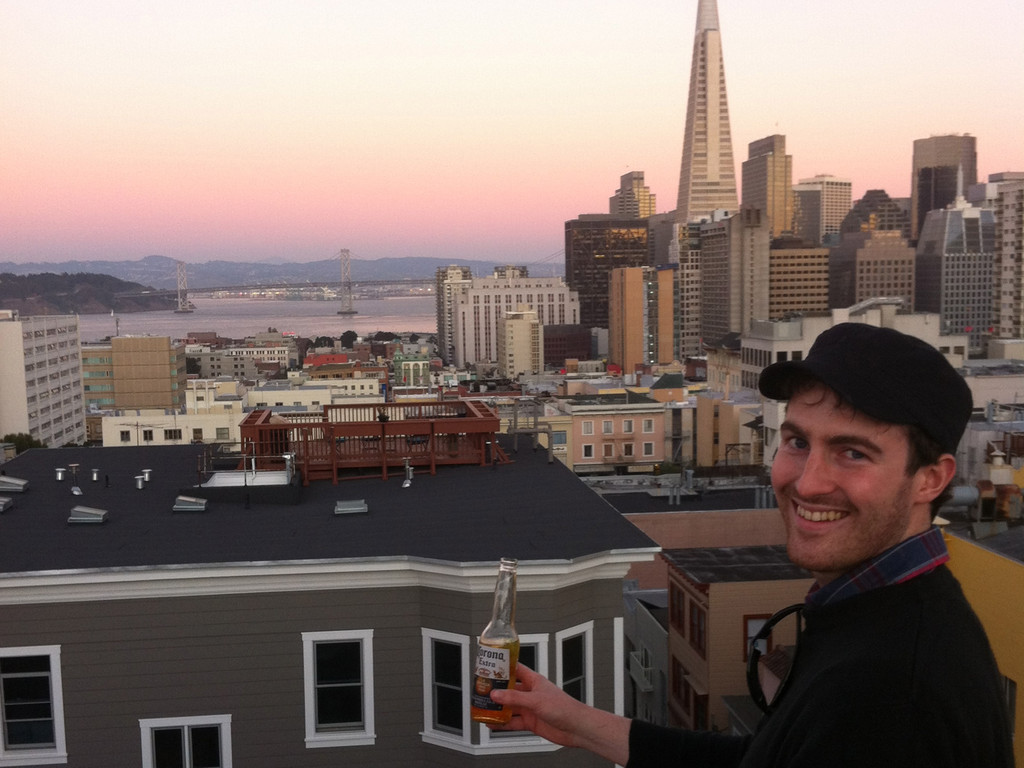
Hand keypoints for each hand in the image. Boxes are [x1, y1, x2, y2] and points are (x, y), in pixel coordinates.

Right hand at [489, 664, 630, 763]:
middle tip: (481, 691)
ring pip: (509, 707)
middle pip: (509, 690)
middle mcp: (530, 693)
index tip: (489, 666)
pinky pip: (513, 722)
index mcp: (534, 681)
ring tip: (482, 709)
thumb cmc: (564, 707)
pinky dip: (502, 724)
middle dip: (496, 691)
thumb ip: (514, 698)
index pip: (515, 670)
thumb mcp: (536, 700)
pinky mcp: (530, 722)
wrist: (576, 728)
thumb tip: (496, 695)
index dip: (503, 667)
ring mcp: (530, 708)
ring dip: (497, 709)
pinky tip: (493, 725)